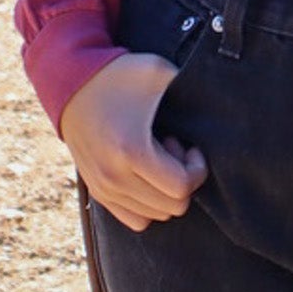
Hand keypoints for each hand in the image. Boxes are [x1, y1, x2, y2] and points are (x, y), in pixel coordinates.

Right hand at [59, 52, 207, 232]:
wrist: (71, 82)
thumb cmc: (119, 76)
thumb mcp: (158, 71)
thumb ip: (191, 86)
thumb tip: (221, 97)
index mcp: (132, 151)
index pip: (181, 188)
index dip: (197, 169)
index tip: (190, 145)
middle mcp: (114, 177)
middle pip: (171, 207)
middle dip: (182, 179)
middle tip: (173, 148)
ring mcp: (103, 187)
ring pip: (154, 216)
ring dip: (164, 191)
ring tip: (156, 158)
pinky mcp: (96, 191)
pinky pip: (134, 220)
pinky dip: (148, 204)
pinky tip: (144, 173)